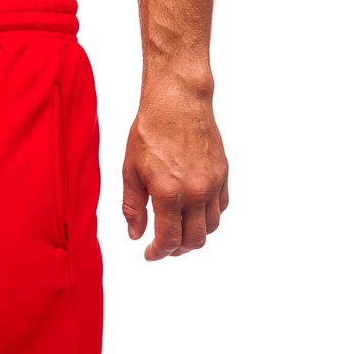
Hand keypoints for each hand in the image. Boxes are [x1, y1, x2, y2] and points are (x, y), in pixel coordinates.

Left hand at [122, 80, 228, 260]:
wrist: (178, 99)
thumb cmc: (149, 132)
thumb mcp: (130, 171)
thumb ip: (132, 207)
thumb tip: (136, 236)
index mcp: (168, 192)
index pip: (169, 239)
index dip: (158, 253)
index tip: (149, 254)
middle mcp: (195, 190)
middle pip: (194, 240)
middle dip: (177, 250)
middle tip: (163, 246)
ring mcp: (213, 182)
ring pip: (212, 227)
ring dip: (195, 236)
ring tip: (179, 232)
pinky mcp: (223, 172)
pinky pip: (221, 207)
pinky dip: (209, 217)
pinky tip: (193, 213)